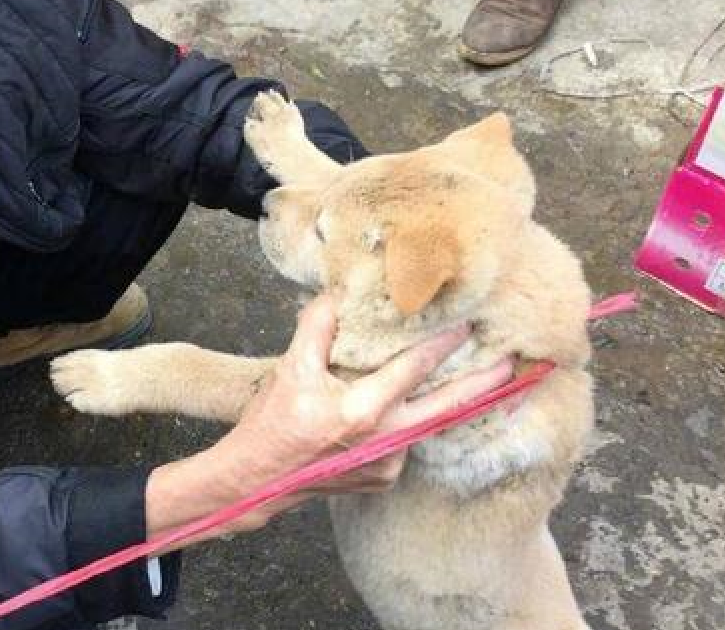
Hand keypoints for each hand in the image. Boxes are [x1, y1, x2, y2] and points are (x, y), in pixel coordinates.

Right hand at [146, 296, 514, 542]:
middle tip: (516, 366)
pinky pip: (407, 443)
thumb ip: (317, 327)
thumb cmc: (271, 422)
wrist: (257, 480)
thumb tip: (336, 292)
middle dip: (484, 387)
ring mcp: (387, 465)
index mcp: (360, 411)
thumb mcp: (289, 369)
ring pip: (426, 426)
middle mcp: (383, 441)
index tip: (468, 326)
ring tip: (473, 381)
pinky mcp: (384, 478)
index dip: (442, 345)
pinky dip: (413, 423)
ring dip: (447, 404)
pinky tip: (412, 409)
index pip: (412, 370)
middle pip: (447, 409)